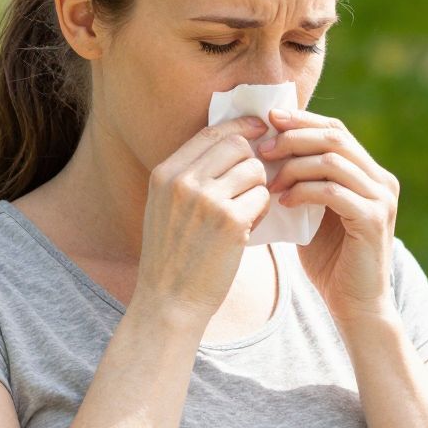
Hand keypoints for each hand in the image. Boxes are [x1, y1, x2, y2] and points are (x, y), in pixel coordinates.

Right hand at [138, 113, 274, 325]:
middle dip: (252, 161)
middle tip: (253, 184)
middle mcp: (184, 181)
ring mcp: (207, 200)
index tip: (259, 128)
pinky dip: (261, 211)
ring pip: (254, 171)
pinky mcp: (231, 222)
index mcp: (165, 173)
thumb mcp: (165, 207)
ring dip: (258, 189)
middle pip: (237, 145)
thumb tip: (233, 143)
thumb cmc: (172, 256)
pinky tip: (247, 229)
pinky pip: (262, 198)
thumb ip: (190, 175)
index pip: (211, 132)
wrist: (169, 301)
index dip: (240, 126)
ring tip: (244, 213)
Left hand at [259, 106, 399, 326]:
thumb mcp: (315, 214)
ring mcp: (381, 199)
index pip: (337, 130)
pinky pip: (332, 191)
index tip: (269, 120)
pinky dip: (303, 191)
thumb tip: (269, 153)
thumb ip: (305, 183)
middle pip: (335, 137)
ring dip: (294, 167)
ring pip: (333, 160)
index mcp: (370, 174)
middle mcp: (382, 181)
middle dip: (294, 137)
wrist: (356, 306)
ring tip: (270, 181)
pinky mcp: (372, 219)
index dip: (303, 120)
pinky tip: (284, 202)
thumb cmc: (331, 263)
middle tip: (263, 147)